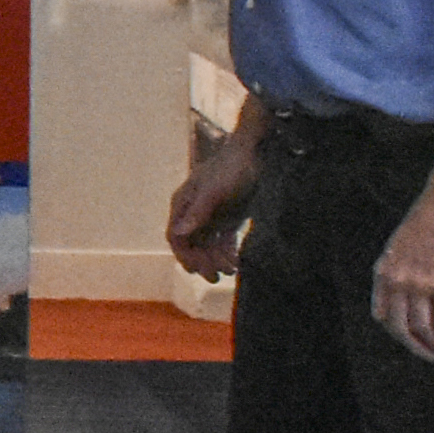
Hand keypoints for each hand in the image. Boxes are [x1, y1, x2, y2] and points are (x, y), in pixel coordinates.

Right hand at [166, 122, 259, 279]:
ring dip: (217, 260)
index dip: (182, 254)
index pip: (176, 236)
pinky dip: (228, 253)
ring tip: (231, 271)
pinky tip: (237, 262)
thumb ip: (197, 213)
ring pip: (209, 245)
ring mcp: (212, 215)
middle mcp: (195, 211)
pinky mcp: (229, 217)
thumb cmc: (232, 169)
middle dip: (202, 262)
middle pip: (193, 244)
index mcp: (184, 204)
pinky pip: (224, 240)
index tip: (194, 270)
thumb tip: (178, 234)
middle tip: (216, 278)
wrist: (257, 153)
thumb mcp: (214, 191)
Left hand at [371, 194, 433, 361]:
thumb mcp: (401, 249)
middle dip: (414, 346)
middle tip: (428, 356)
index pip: (381, 314)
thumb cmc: (428, 225)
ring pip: (424, 327)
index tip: (407, 338)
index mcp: (384, 272)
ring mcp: (421, 285)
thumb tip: (412, 300)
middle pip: (400, 327)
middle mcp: (398, 282)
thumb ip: (402, 274)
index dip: (394, 331)